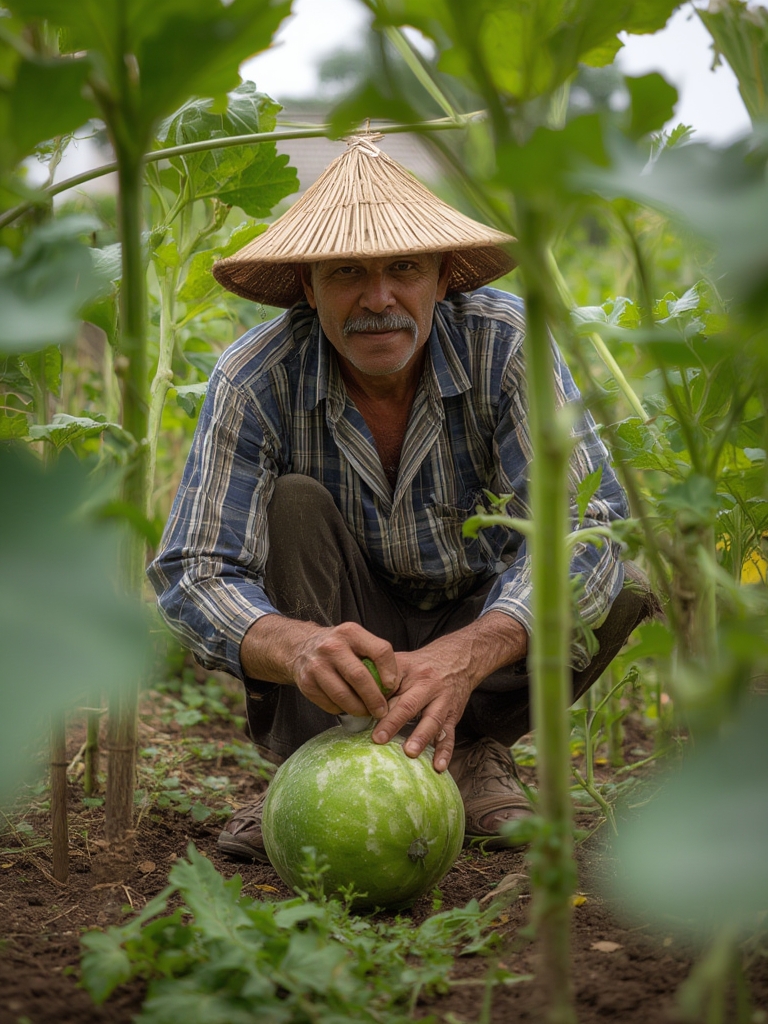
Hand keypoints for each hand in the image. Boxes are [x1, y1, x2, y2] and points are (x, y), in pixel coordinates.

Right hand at [241, 615, 398, 718]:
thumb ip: (375, 657)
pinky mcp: (306, 683)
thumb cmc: (339, 647)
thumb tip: (393, 686)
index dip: (390, 671)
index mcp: (351, 633)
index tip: (392, 687)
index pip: (380, 651)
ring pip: (343, 696)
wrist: (301, 647)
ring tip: (367, 713)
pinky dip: (342, 709)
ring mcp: (316, 665)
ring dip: (359, 709)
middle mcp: (332, 647)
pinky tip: (347, 706)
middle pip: (359, 677)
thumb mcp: (357, 641)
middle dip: (374, 699)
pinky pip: (330, 704)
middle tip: (382, 712)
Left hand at [372, 642, 472, 771]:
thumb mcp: (401, 662)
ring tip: (410, 753)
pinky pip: (450, 735)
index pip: (391, 686)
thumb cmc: (421, 666)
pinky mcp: (453, 716)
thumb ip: (381, 678)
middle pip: (410, 704)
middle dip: (394, 722)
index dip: (377, 702)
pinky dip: (445, 752)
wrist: (458, 660)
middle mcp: (428, 686)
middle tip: (379, 739)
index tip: (364, 716)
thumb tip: (357, 700)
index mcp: (409, 671)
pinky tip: (439, 766)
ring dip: (421, 738)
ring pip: (432, 720)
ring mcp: (443, 701)